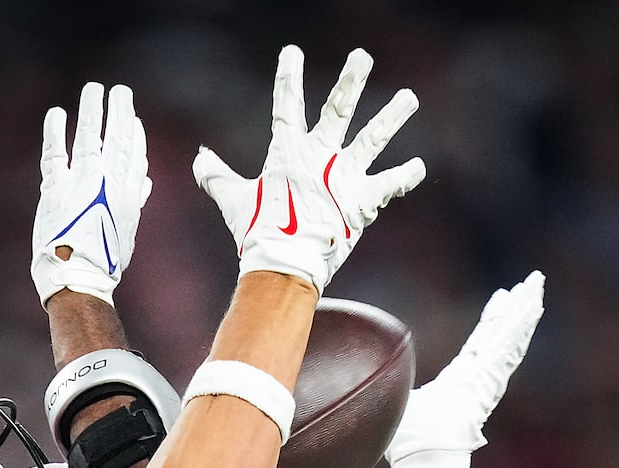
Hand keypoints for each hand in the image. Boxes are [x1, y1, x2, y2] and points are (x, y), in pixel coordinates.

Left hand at [31, 82, 150, 306]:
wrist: (79, 280)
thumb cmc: (102, 263)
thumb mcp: (126, 233)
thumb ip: (134, 202)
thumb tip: (145, 182)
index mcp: (127, 198)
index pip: (134, 159)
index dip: (135, 138)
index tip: (135, 121)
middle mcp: (109, 186)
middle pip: (118, 141)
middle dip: (120, 113)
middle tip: (121, 92)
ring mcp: (84, 184)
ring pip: (91, 138)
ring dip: (93, 110)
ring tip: (94, 90)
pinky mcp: (57, 188)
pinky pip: (56, 152)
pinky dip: (56, 131)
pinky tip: (58, 114)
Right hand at [193, 46, 423, 295]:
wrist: (284, 264)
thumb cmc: (257, 233)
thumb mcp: (234, 201)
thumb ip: (217, 177)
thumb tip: (200, 160)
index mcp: (288, 154)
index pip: (287, 107)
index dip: (289, 79)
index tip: (293, 53)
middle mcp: (321, 158)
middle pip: (338, 110)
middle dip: (351, 82)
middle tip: (363, 56)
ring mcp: (344, 178)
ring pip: (372, 139)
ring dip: (392, 117)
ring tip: (409, 98)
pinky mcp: (361, 202)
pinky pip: (387, 186)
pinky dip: (403, 177)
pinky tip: (419, 167)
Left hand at [386, 273, 544, 467]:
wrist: (423, 457)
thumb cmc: (411, 442)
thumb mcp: (404, 403)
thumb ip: (400, 388)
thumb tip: (381, 381)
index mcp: (460, 380)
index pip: (480, 344)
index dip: (491, 322)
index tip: (501, 300)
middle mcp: (478, 377)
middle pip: (499, 334)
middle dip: (514, 309)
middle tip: (529, 284)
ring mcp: (487, 379)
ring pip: (509, 337)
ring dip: (523, 311)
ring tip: (537, 285)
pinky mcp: (490, 381)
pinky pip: (508, 349)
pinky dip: (521, 328)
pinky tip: (533, 307)